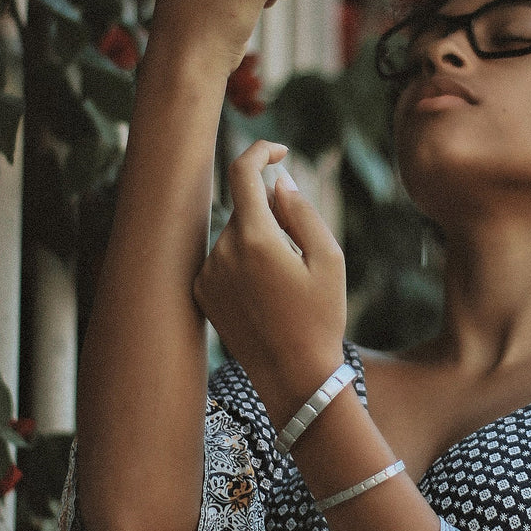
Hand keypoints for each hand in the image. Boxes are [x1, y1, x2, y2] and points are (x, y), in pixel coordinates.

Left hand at [192, 141, 346, 428]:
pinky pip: (221, 261)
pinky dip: (242, 265)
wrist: (293, 378)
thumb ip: (302, 212)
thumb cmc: (320, 319)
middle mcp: (221, 251)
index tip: (279, 152)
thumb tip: (278, 182)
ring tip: (284, 288)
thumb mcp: (329, 260)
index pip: (242, 171)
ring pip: (233, 236)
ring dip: (258, 244)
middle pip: (244, 209)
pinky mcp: (201, 293)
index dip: (261, 152)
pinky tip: (264, 299)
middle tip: (302, 256)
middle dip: (272, 217)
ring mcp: (207, 274)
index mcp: (254, 238)